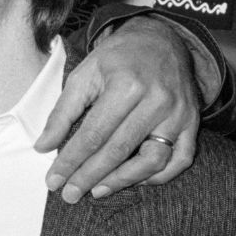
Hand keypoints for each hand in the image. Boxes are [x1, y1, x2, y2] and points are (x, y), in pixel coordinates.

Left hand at [36, 16, 197, 202]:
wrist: (159, 41)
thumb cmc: (116, 59)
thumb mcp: (83, 75)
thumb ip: (62, 112)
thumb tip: (43, 146)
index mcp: (126, 86)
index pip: (93, 134)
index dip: (71, 160)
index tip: (54, 180)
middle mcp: (156, 101)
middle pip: (119, 150)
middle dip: (90, 176)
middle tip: (69, 195)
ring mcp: (178, 114)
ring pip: (152, 160)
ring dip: (122, 180)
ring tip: (96, 191)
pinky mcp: (192, 123)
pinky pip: (180, 159)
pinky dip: (159, 176)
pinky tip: (133, 180)